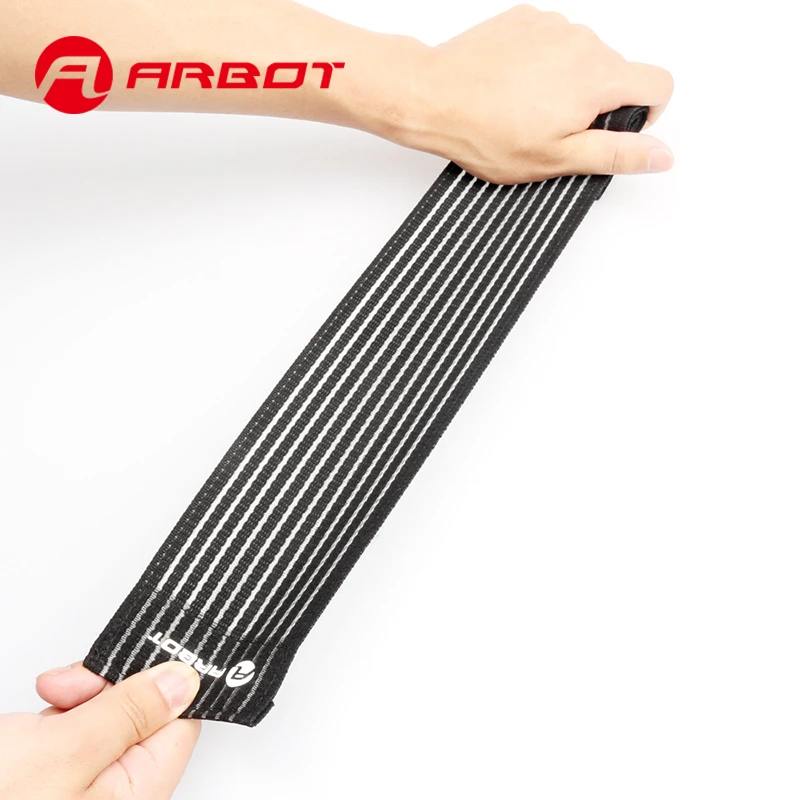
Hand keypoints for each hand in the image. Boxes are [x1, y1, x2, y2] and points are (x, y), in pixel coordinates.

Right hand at [0, 661, 201, 799]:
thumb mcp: (64, 753)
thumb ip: (129, 714)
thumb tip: (185, 681)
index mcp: (135, 795)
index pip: (178, 723)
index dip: (156, 685)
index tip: (126, 663)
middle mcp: (113, 797)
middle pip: (140, 718)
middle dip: (103, 692)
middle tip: (63, 689)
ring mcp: (80, 791)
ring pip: (103, 722)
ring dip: (70, 706)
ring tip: (31, 720)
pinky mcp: (50, 783)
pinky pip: (70, 738)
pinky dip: (49, 724)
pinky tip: (21, 733)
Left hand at [392, 5, 673, 182]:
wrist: (433, 96)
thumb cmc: (484, 130)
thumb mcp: (556, 158)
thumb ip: (616, 154)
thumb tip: (662, 155)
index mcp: (598, 78)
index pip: (660, 84)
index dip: (647, 114)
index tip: (616, 131)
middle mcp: (582, 42)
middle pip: (618, 72)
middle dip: (597, 104)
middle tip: (555, 130)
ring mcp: (553, 26)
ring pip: (584, 57)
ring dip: (568, 83)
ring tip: (527, 109)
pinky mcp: (527, 19)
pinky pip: (553, 42)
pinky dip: (543, 64)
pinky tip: (514, 88)